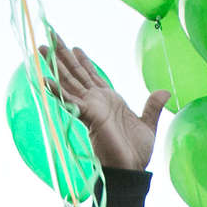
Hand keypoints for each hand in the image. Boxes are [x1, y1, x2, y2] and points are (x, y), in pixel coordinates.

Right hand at [43, 33, 168, 170]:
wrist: (132, 169)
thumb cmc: (136, 152)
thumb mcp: (149, 124)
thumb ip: (153, 107)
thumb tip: (165, 91)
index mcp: (109, 100)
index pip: (92, 75)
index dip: (83, 60)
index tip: (74, 46)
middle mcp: (96, 101)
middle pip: (76, 73)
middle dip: (62, 55)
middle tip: (50, 36)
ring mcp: (90, 107)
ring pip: (69, 81)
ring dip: (54, 65)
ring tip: (40, 49)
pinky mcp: (88, 116)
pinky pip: (69, 101)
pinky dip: (56, 91)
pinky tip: (44, 80)